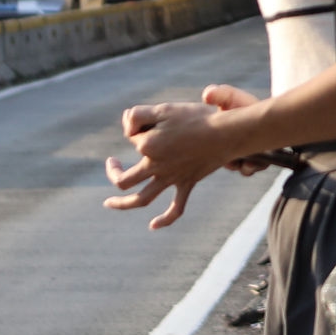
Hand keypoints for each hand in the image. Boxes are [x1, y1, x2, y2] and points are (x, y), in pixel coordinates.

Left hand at [106, 86, 267, 225]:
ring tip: (108, 203)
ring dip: (122, 204)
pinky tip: (152, 226)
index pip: (132, 139)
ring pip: (142, 199)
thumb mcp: (163, 108)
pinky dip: (164, 219)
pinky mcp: (187, 183)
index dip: (139, 127)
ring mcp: (172, 178)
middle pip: (124, 179)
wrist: (226, 133)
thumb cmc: (196, 118)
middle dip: (113, 172)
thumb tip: (127, 130)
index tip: (154, 118)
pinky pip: (176, 208)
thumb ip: (137, 115)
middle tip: (111, 162)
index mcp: (147, 146)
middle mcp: (156, 166)